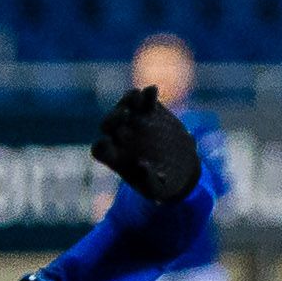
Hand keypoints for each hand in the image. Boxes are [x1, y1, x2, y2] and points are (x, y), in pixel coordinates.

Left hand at [92, 85, 202, 203]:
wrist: (181, 168)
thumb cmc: (164, 184)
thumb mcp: (158, 189)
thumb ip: (149, 180)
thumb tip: (143, 165)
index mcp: (115, 157)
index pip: (100, 149)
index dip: (101, 145)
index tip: (106, 142)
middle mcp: (120, 137)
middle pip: (109, 124)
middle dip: (114, 118)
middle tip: (124, 114)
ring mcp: (134, 121)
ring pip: (125, 106)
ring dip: (128, 100)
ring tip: (137, 95)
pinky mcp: (150, 111)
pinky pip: (146, 100)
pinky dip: (148, 95)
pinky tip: (153, 90)